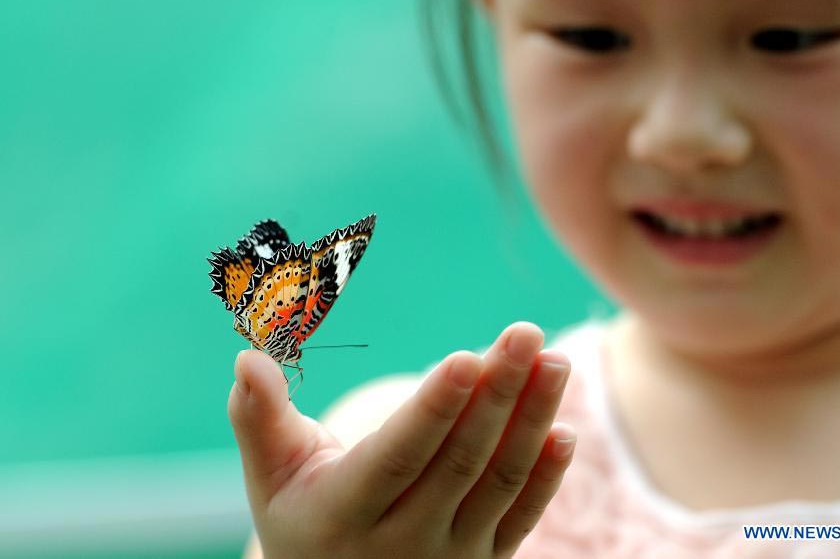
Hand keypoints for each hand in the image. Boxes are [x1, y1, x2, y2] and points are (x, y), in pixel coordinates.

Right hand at [228, 321, 575, 558]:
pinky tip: (565, 430)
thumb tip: (246, 357)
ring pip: (498, 483)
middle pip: (459, 461)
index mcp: (342, 514)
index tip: (466, 357)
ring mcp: (449, 556)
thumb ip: (258, 417)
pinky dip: (546, 476)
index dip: (432, 409)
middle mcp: (401, 542)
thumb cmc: (301, 519)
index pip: (397, 456)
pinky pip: (521, 517)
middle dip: (497, 393)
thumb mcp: (270, 476)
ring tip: (556, 361)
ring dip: (533, 420)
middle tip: (526, 332)